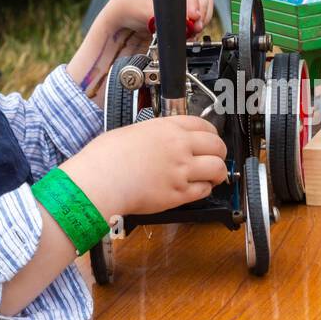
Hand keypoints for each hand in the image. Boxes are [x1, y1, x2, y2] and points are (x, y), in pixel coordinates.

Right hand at [59, 115, 227, 217]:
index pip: (204, 125)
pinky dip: (205, 189)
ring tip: (215, 176)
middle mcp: (179, 146)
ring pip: (217, 168)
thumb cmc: (105, 158)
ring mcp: (181, 170)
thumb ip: (153, 134)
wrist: (100, 180)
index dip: (212, 133)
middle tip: (216, 158)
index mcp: (167, 128)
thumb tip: (158, 140)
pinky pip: (204, 190)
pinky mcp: (178, 194)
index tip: (210, 139)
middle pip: (217, 146)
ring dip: (218, 172)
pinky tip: (199, 188)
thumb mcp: (131, 132)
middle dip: (220, 152)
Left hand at [101, 0, 213, 35]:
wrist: (126, 15)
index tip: (192, 16)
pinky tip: (195, 27)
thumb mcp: (141, 9)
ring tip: (195, 29)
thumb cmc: (128, 6)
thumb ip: (163, 15)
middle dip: (199, 8)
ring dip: (203, 14)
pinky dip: (203, 16)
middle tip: (196, 25)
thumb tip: (183, 22)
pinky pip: (204, 3)